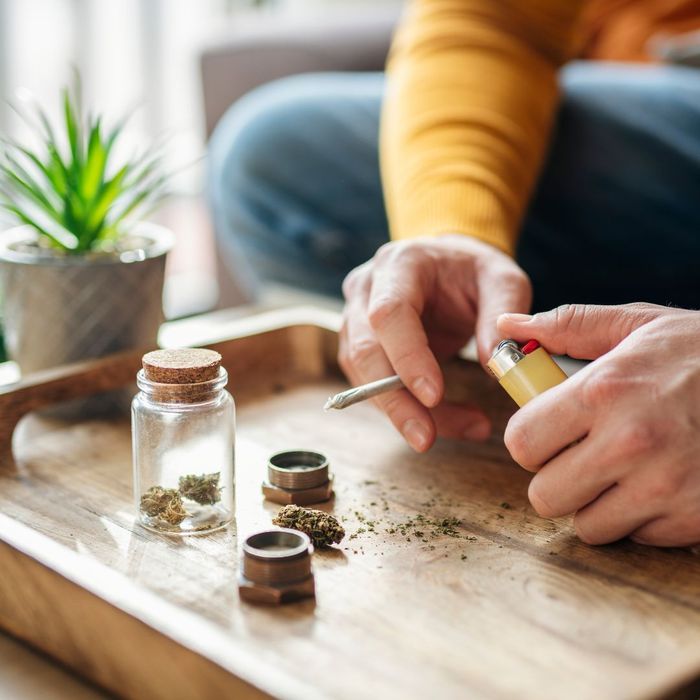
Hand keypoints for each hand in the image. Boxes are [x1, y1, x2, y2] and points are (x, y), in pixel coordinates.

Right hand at [339, 235, 530, 451]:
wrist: (448, 264)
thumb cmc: (473, 270)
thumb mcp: (502, 279)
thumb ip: (502, 313)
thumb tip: (494, 366)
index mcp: (400, 265)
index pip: (389, 314)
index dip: (407, 357)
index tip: (434, 396)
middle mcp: (366, 290)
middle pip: (364, 351)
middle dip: (395, 401)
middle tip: (426, 438)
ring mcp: (355, 318)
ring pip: (364, 377)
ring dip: (405, 412)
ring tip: (464, 426)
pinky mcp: (358, 345)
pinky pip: (373, 386)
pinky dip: (407, 410)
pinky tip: (445, 421)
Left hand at [498, 303, 699, 546]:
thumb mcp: (637, 324)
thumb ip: (567, 326)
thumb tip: (506, 326)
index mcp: (604, 392)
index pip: (521, 442)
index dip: (528, 441)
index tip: (547, 433)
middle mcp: (630, 444)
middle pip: (545, 496)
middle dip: (555, 478)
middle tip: (580, 456)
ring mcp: (666, 488)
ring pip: (587, 526)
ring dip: (596, 503)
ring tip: (621, 471)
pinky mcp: (695, 519)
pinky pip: (638, 537)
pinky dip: (641, 518)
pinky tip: (661, 483)